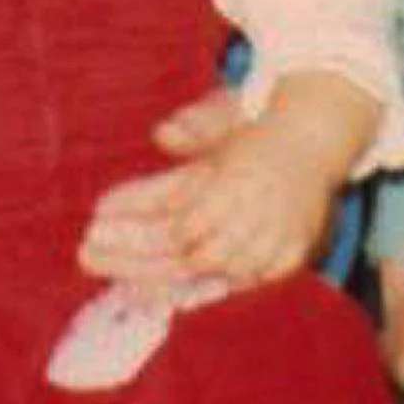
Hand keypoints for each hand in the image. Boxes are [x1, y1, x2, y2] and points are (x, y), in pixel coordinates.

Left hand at [81, 120, 331, 292]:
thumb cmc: (258, 129)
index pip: (180, 204)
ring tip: (112, 276)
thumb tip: (163, 135)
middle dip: (132, 253)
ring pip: (207, 270)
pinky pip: (233, 283)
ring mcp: (273, 240)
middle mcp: (257, 212)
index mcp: (241, 174)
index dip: (137, 210)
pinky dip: (194, 289)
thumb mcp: (227, 112)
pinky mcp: (286, 260)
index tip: (96, 215)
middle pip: (185, 246)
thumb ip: (197, 123)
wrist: (317, 144)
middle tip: (86, 252)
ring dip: (156, 276)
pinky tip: (154, 292)